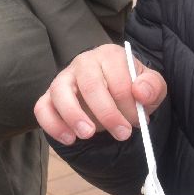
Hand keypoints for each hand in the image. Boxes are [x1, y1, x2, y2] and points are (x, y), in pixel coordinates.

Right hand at [34, 42, 166, 143]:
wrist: (115, 97)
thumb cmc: (133, 90)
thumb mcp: (151, 86)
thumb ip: (152, 86)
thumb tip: (140, 92)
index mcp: (110, 55)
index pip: (117, 77)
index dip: (128, 103)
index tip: (138, 122)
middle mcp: (83, 62)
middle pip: (90, 84)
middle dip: (107, 113)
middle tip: (123, 134)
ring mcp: (63, 79)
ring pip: (59, 91)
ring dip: (74, 115)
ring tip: (88, 134)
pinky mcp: (49, 97)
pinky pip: (42, 108)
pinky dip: (52, 124)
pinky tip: (69, 139)